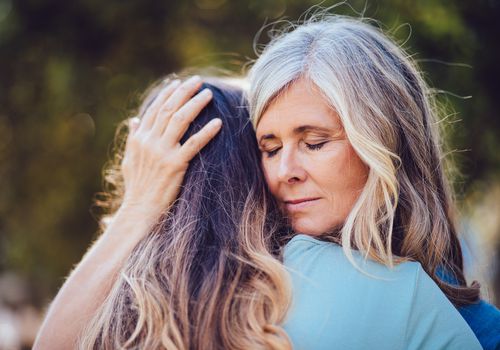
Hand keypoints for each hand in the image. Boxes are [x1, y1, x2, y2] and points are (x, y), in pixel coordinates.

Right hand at [120, 76, 221, 222]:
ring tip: (208, 93)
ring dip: (196, 104)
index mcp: (139, 139)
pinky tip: (218, 122)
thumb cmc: (136, 188)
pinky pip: (194, 144)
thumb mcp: (129, 160)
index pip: (155, 109)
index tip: (179, 83)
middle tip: (198, 81)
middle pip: (169, 109)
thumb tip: (134, 120)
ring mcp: (162, 152)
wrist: (139, 211)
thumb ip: (133, 138)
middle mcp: (149, 142)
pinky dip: (207, 132)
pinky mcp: (175, 165)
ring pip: (180, 120)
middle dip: (184, 92)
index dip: (168, 94)